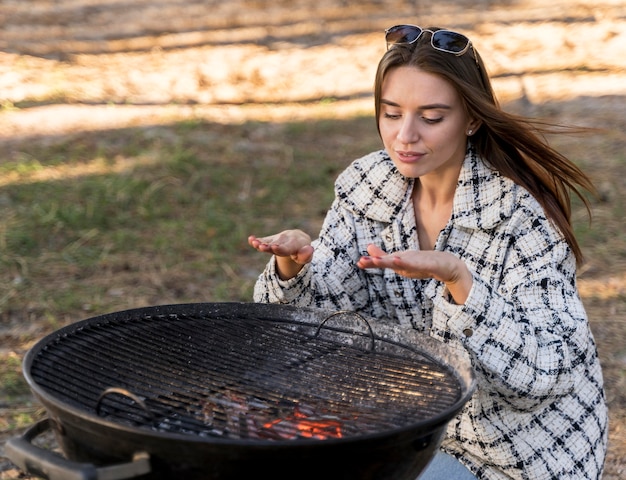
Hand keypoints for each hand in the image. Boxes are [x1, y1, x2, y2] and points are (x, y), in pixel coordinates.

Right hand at [248, 230, 313, 279]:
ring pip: (268, 241)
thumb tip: (310, 250)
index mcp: (294, 244)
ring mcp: (277, 239)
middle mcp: (285, 239)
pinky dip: (256, 240)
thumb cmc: (302, 250)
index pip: (286, 247)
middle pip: (275, 244)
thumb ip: (307, 255)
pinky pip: (263, 239)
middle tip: (261, 247)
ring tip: (253, 243)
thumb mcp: (306, 255)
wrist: (298, 239)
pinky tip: (250, 239)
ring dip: (260, 242)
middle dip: (268, 246)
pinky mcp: (270, 240)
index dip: (280, 248)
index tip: (274, 248)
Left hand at [357, 244, 472, 303]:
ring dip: (393, 261)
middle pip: (392, 261)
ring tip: (379, 261)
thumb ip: (384, 256)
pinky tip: (401, 261)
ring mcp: (419, 261)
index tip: (359, 263)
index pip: (384, 262)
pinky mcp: (430, 264)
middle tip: (364, 261)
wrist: (448, 265)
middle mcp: (408, 260)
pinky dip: (411, 263)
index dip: (372, 263)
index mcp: (401, 261)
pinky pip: (420, 264)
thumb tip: (367, 248)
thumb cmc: (423, 262)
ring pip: (404, 262)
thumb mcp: (401, 261)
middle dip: (379, 261)